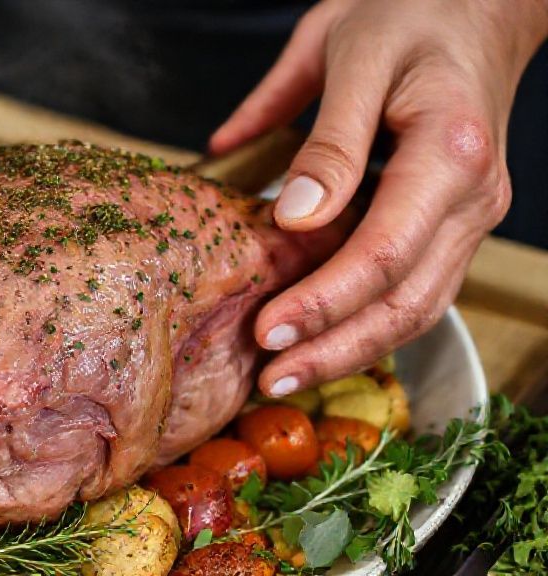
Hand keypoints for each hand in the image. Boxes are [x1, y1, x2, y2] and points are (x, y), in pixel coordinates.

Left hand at [210, 0, 547, 395]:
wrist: (474, 4)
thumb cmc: (407, 15)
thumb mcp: (349, 53)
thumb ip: (325, 141)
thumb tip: (292, 216)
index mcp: (449, 150)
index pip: (385, 251)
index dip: (323, 302)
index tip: (266, 332)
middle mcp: (473, 196)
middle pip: (407, 300)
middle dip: (334, 348)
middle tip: (269, 380)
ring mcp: (470, 216)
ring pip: (418, 307)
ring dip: (352, 349)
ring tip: (289, 376)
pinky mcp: (453, 224)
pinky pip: (417, 289)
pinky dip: (370, 325)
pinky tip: (323, 343)